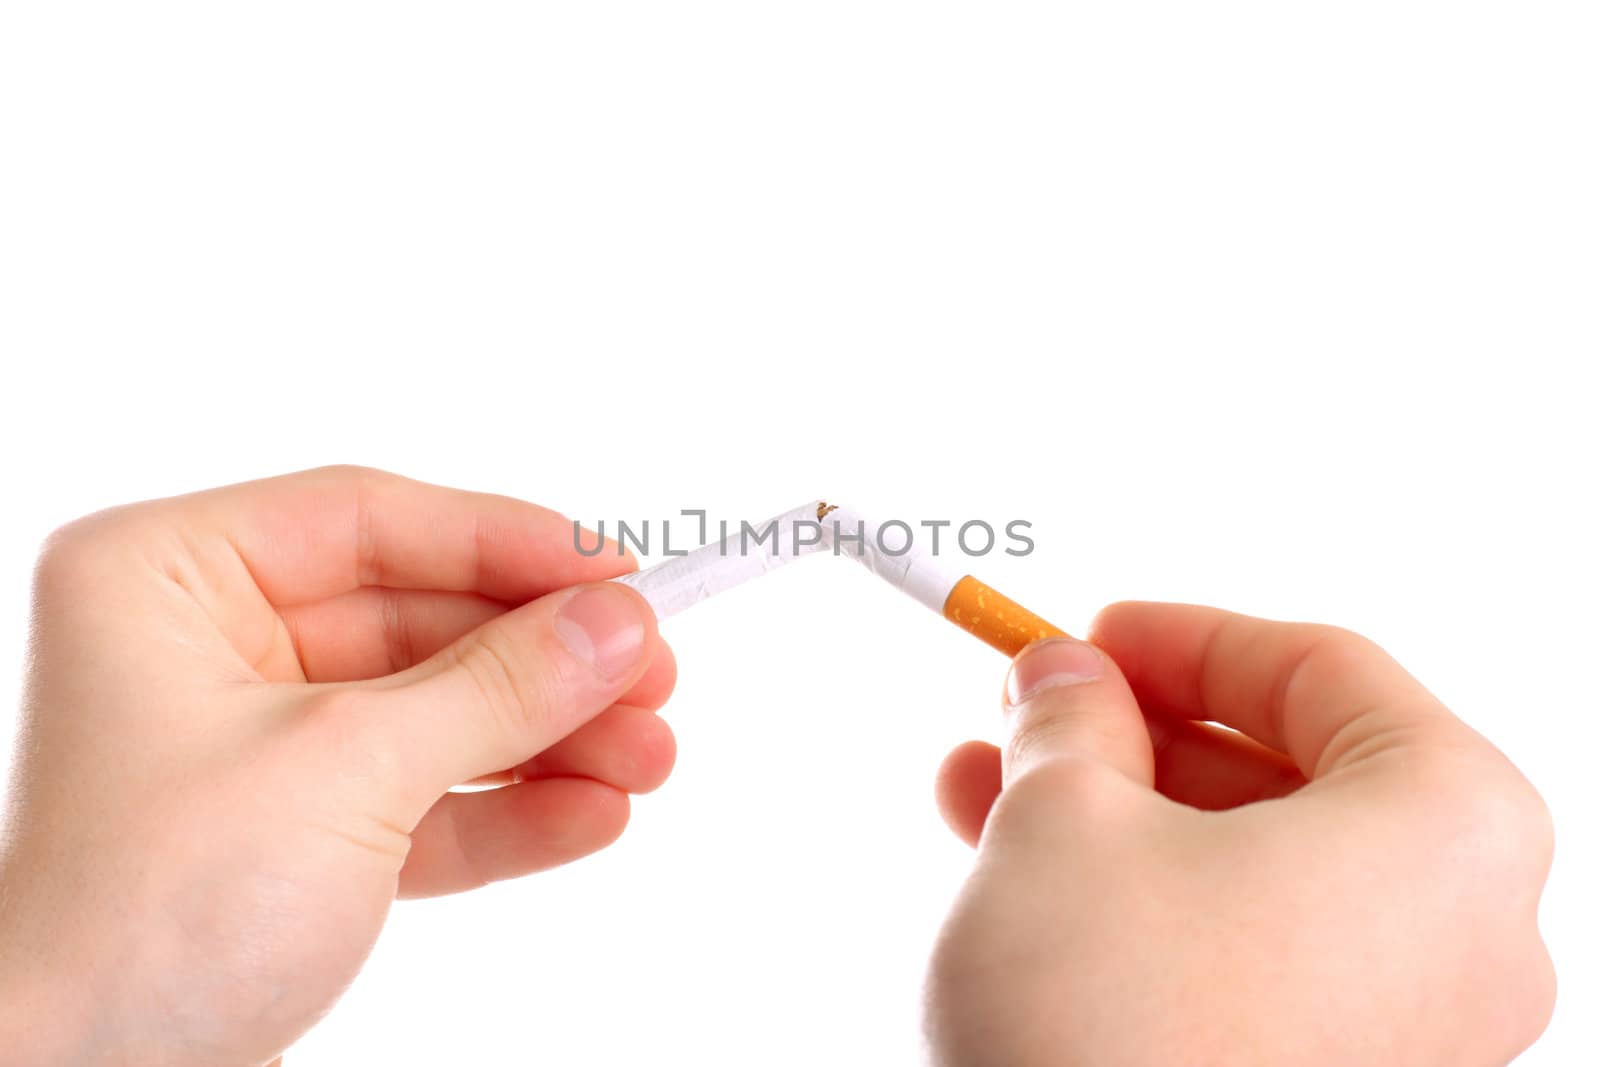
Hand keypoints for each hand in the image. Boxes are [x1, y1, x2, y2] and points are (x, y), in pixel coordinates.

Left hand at [0, 467, 676, 1066]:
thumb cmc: (143, 916)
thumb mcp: (344, 771)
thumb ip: (494, 689)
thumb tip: (616, 626)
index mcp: (166, 579)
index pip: (369, 523)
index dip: (506, 543)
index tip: (617, 574)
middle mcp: (207, 647)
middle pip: (420, 621)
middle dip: (544, 665)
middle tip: (653, 678)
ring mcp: (255, 745)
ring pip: (434, 713)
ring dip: (548, 741)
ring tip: (650, 761)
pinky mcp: (295, 837)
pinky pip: (423, 799)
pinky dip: (509, 812)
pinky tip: (593, 814)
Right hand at [927, 603, 1554, 1065]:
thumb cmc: (1115, 1030)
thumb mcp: (1064, 819)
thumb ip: (1070, 719)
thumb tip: (1062, 679)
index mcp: (1447, 823)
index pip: (1319, 668)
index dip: (1183, 635)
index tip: (1090, 630)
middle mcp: (1464, 930)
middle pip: (1285, 772)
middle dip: (1131, 732)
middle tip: (1030, 707)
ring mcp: (1412, 1028)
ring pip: (1253, 869)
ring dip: (1118, 815)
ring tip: (987, 786)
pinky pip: (1250, 954)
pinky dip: (1148, 903)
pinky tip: (1033, 880)